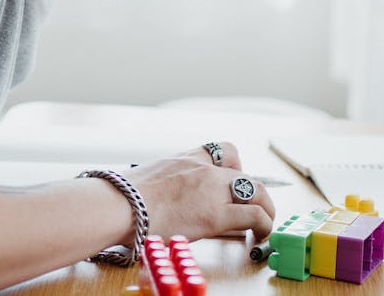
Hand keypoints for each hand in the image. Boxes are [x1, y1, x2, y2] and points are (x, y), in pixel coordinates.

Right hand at [126, 142, 274, 240]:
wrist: (118, 205)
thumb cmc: (120, 198)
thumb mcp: (146, 179)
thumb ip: (163, 184)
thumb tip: (162, 199)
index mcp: (184, 159)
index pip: (222, 151)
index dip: (234, 167)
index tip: (234, 182)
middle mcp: (202, 169)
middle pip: (244, 172)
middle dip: (253, 191)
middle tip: (253, 207)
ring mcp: (211, 189)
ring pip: (256, 190)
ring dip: (265, 207)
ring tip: (265, 222)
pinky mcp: (216, 214)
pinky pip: (253, 214)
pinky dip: (264, 223)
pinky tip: (261, 233)